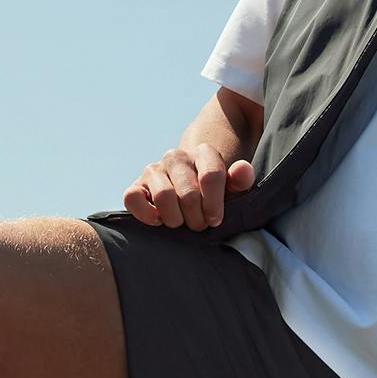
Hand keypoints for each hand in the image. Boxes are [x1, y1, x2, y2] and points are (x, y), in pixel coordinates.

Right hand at [125, 145, 255, 231]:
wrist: (190, 191)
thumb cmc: (215, 195)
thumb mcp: (233, 189)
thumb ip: (241, 180)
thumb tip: (243, 169)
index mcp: (203, 153)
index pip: (211, 177)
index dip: (214, 205)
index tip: (216, 219)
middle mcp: (176, 156)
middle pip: (189, 194)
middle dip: (196, 218)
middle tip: (199, 224)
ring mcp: (153, 169)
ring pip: (164, 197)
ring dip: (175, 219)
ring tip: (182, 222)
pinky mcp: (135, 185)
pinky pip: (132, 199)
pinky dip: (146, 215)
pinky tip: (160, 220)